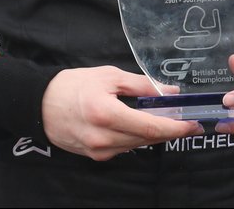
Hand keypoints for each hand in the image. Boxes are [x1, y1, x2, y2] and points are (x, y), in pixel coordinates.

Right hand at [42, 66, 201, 160]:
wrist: (40, 104)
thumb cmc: (73, 85)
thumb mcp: (109, 76)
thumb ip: (142, 85)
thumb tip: (170, 93)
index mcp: (106, 114)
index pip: (150, 126)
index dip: (176, 127)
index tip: (193, 124)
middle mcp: (103, 137)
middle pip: (147, 138)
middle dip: (169, 130)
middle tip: (187, 120)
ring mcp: (99, 150)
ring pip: (138, 145)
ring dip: (153, 133)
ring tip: (164, 119)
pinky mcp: (95, 156)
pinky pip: (124, 148)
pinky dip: (135, 136)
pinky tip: (137, 124)